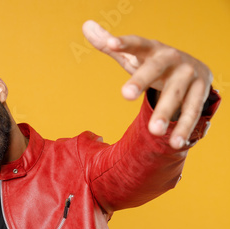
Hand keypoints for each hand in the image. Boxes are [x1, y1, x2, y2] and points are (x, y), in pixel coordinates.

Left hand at [82, 20, 212, 148]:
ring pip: (177, 95)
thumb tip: (86, 25)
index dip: (124, 43)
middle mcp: (172, 59)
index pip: (137, 44)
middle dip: (141, 80)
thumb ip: (109, 44)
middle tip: (124, 95)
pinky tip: (175, 143)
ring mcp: (189, 75)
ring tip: (154, 131)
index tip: (110, 44)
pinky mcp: (202, 92)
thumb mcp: (132, 56)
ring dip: (166, 113)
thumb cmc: (153, 64)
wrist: (194, 69)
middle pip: (155, 69)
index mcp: (153, 49)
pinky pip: (192, 112)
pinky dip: (184, 128)